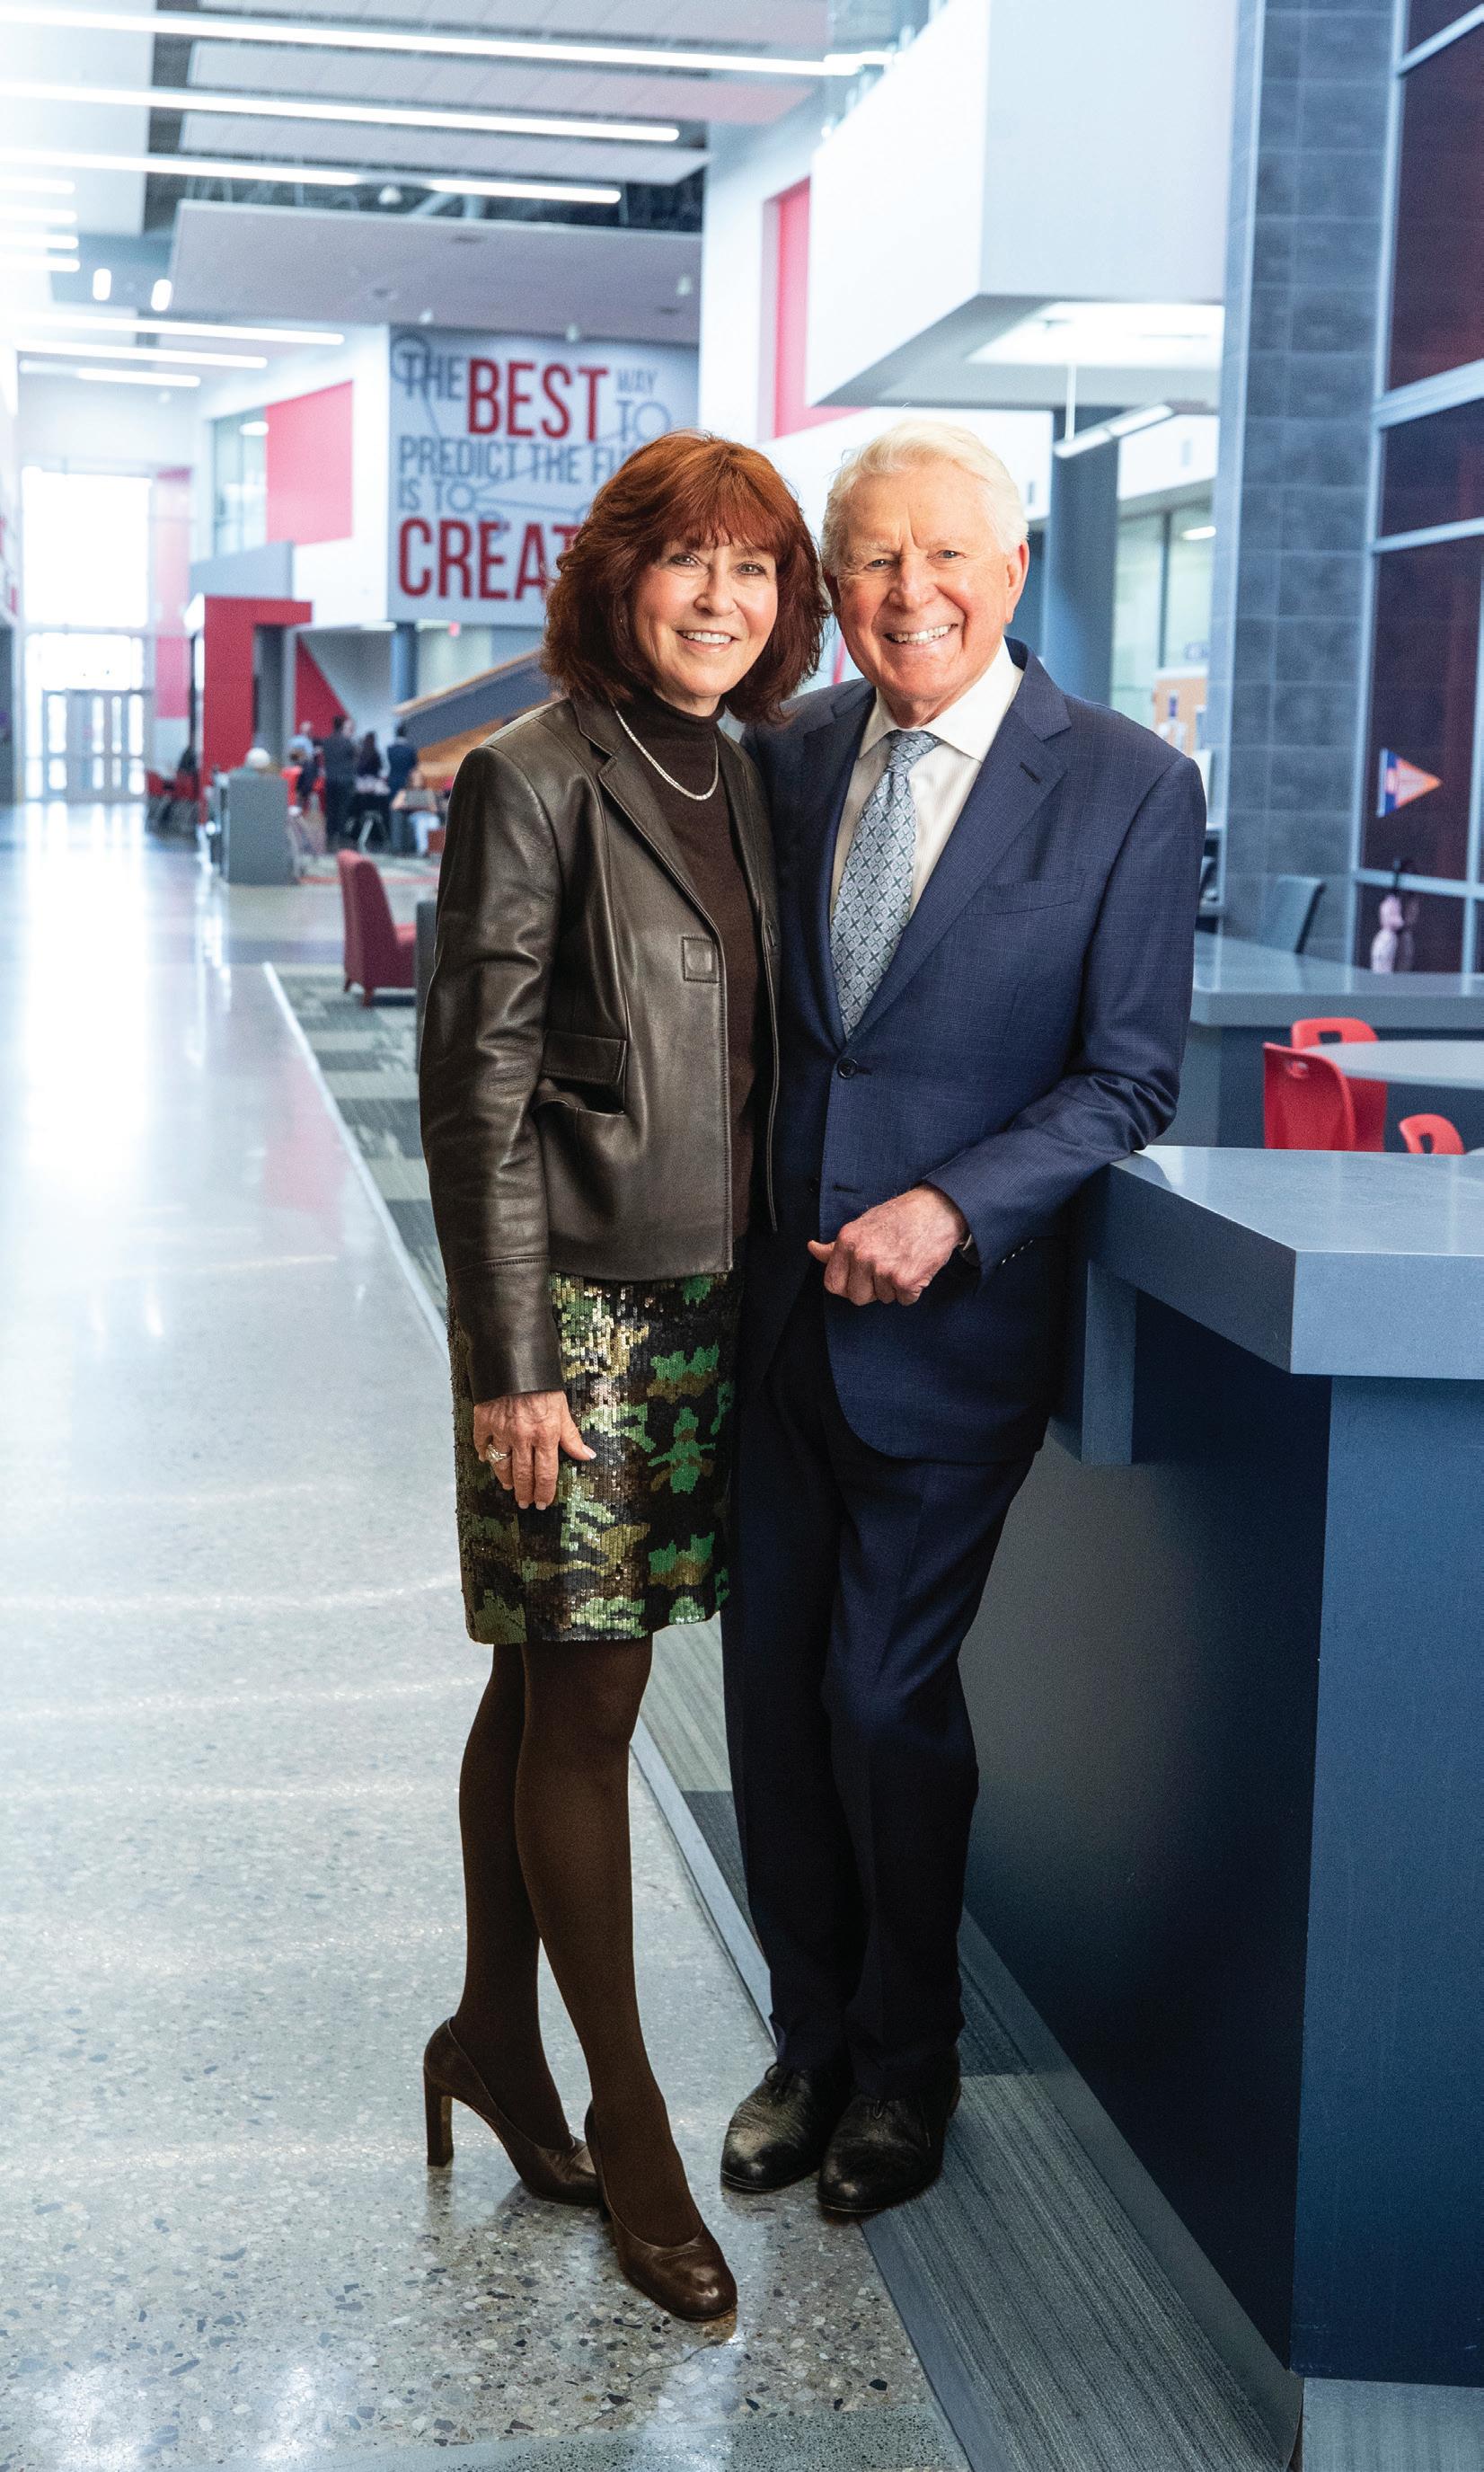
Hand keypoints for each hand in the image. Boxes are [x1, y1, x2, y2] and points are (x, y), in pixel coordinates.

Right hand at [473, 1390, 595, 1509]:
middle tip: (524, 1503)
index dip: (544, 1492)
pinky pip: (481, 1443)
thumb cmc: (542, 1382)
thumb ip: (571, 1436)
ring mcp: (501, 1430)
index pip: (546, 1473)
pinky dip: (483, 1453)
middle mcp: (523, 1437)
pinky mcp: (483, 1420)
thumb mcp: (562, 1408)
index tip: (542, 1503)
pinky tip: (485, 1458)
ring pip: (501, 1464)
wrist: (514, 1358)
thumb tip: (587, 1456)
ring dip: (505, 1479)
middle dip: (524, 1493)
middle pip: (523, 1474)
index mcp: (545, 1435)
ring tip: (509, 1487)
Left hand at [808, 1185, 968, 1306]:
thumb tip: (813, 1249)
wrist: (937, 1209)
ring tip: (904, 1261)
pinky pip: (905, 1300)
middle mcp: (862, 1255)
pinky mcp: (906, 1280)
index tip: (860, 1277)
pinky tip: (916, 1267)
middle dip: (872, 1289)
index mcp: (847, 1241)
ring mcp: (884, 1269)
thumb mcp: (862, 1225)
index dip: (847, 1285)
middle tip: (887, 1267)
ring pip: (883, 1299)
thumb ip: (837, 1245)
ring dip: (895, 1287)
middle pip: (857, 1297)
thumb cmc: (900, 1216)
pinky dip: (913, 1290)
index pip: (832, 1284)